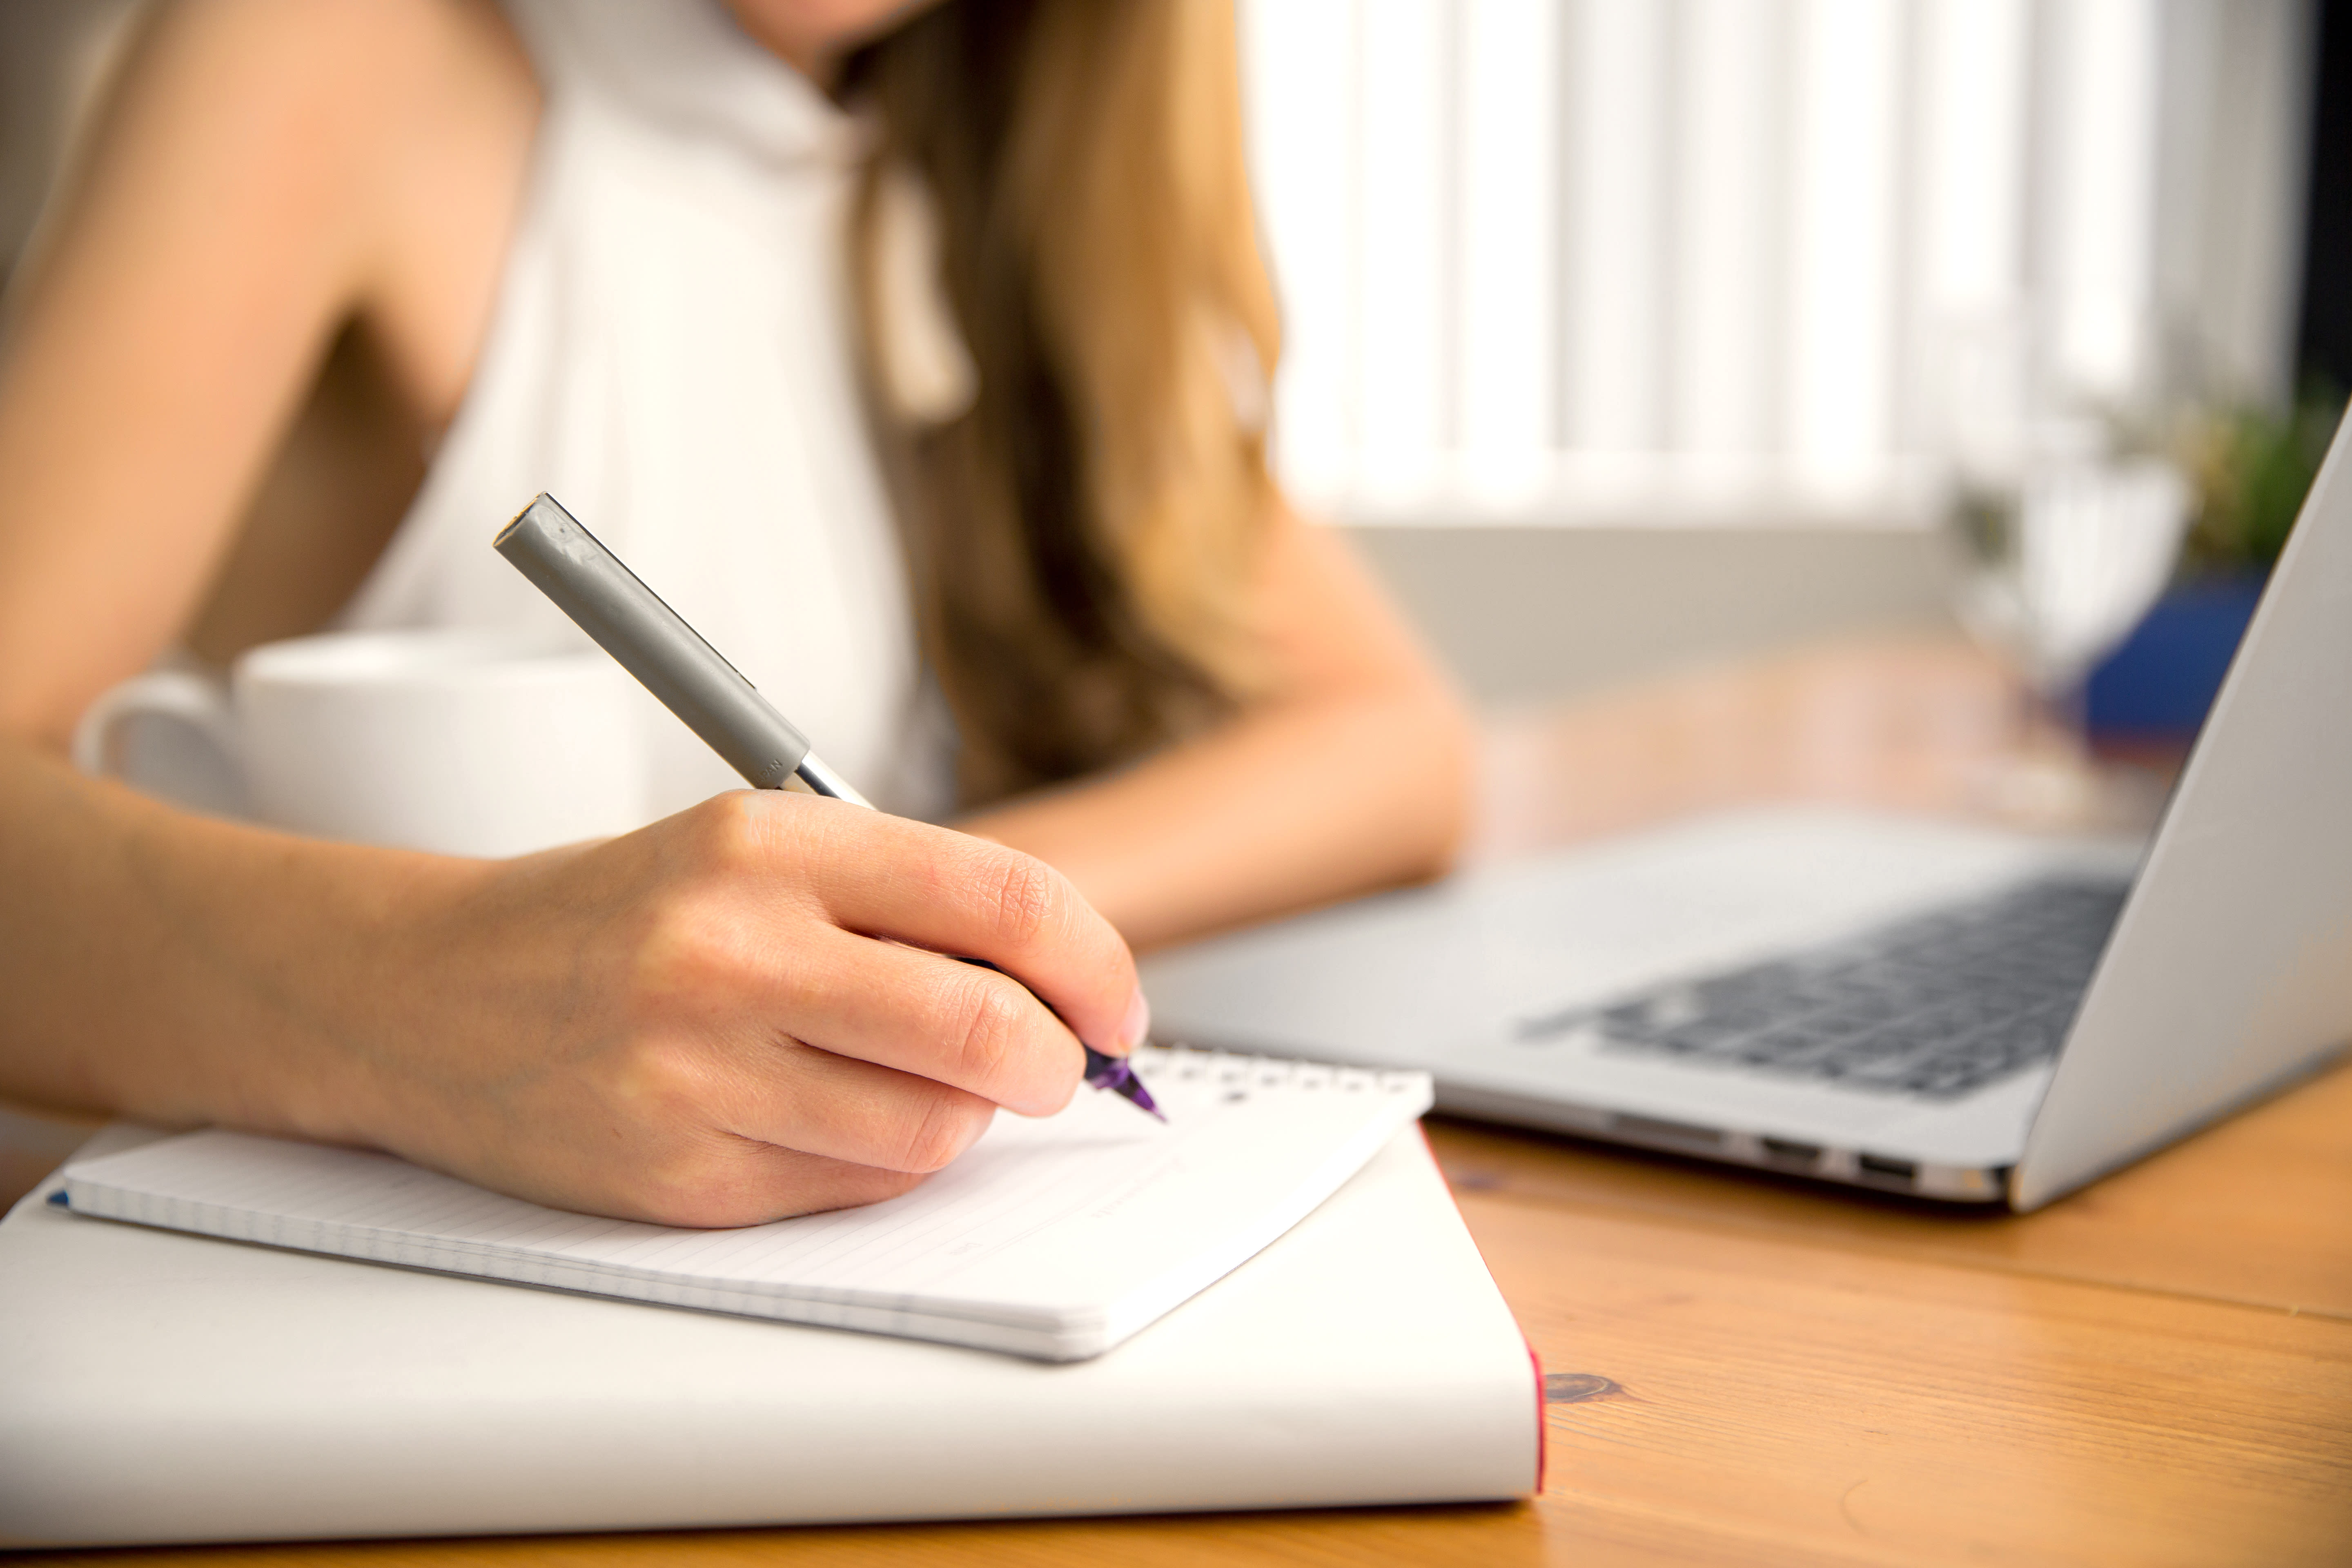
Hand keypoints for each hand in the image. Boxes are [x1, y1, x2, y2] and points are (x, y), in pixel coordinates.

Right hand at [353, 790, 1145, 1225]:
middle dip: (1057, 1062)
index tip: (1119, 1007)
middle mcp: (732, 950)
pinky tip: (823, 1116)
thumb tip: (1063, 983)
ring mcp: (699, 1071)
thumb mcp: (752, 851)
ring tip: (907, 1079)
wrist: (425, 992)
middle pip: (989, 1031)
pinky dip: (879, 1161)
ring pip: (935, 1128)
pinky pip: (856, 1187)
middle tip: (1056, 1065)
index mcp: (768, 843)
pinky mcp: (679, 1174)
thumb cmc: (619, 915)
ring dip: (962, 1118)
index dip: (1098, 965)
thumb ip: (903, 902)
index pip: (1006, 902)